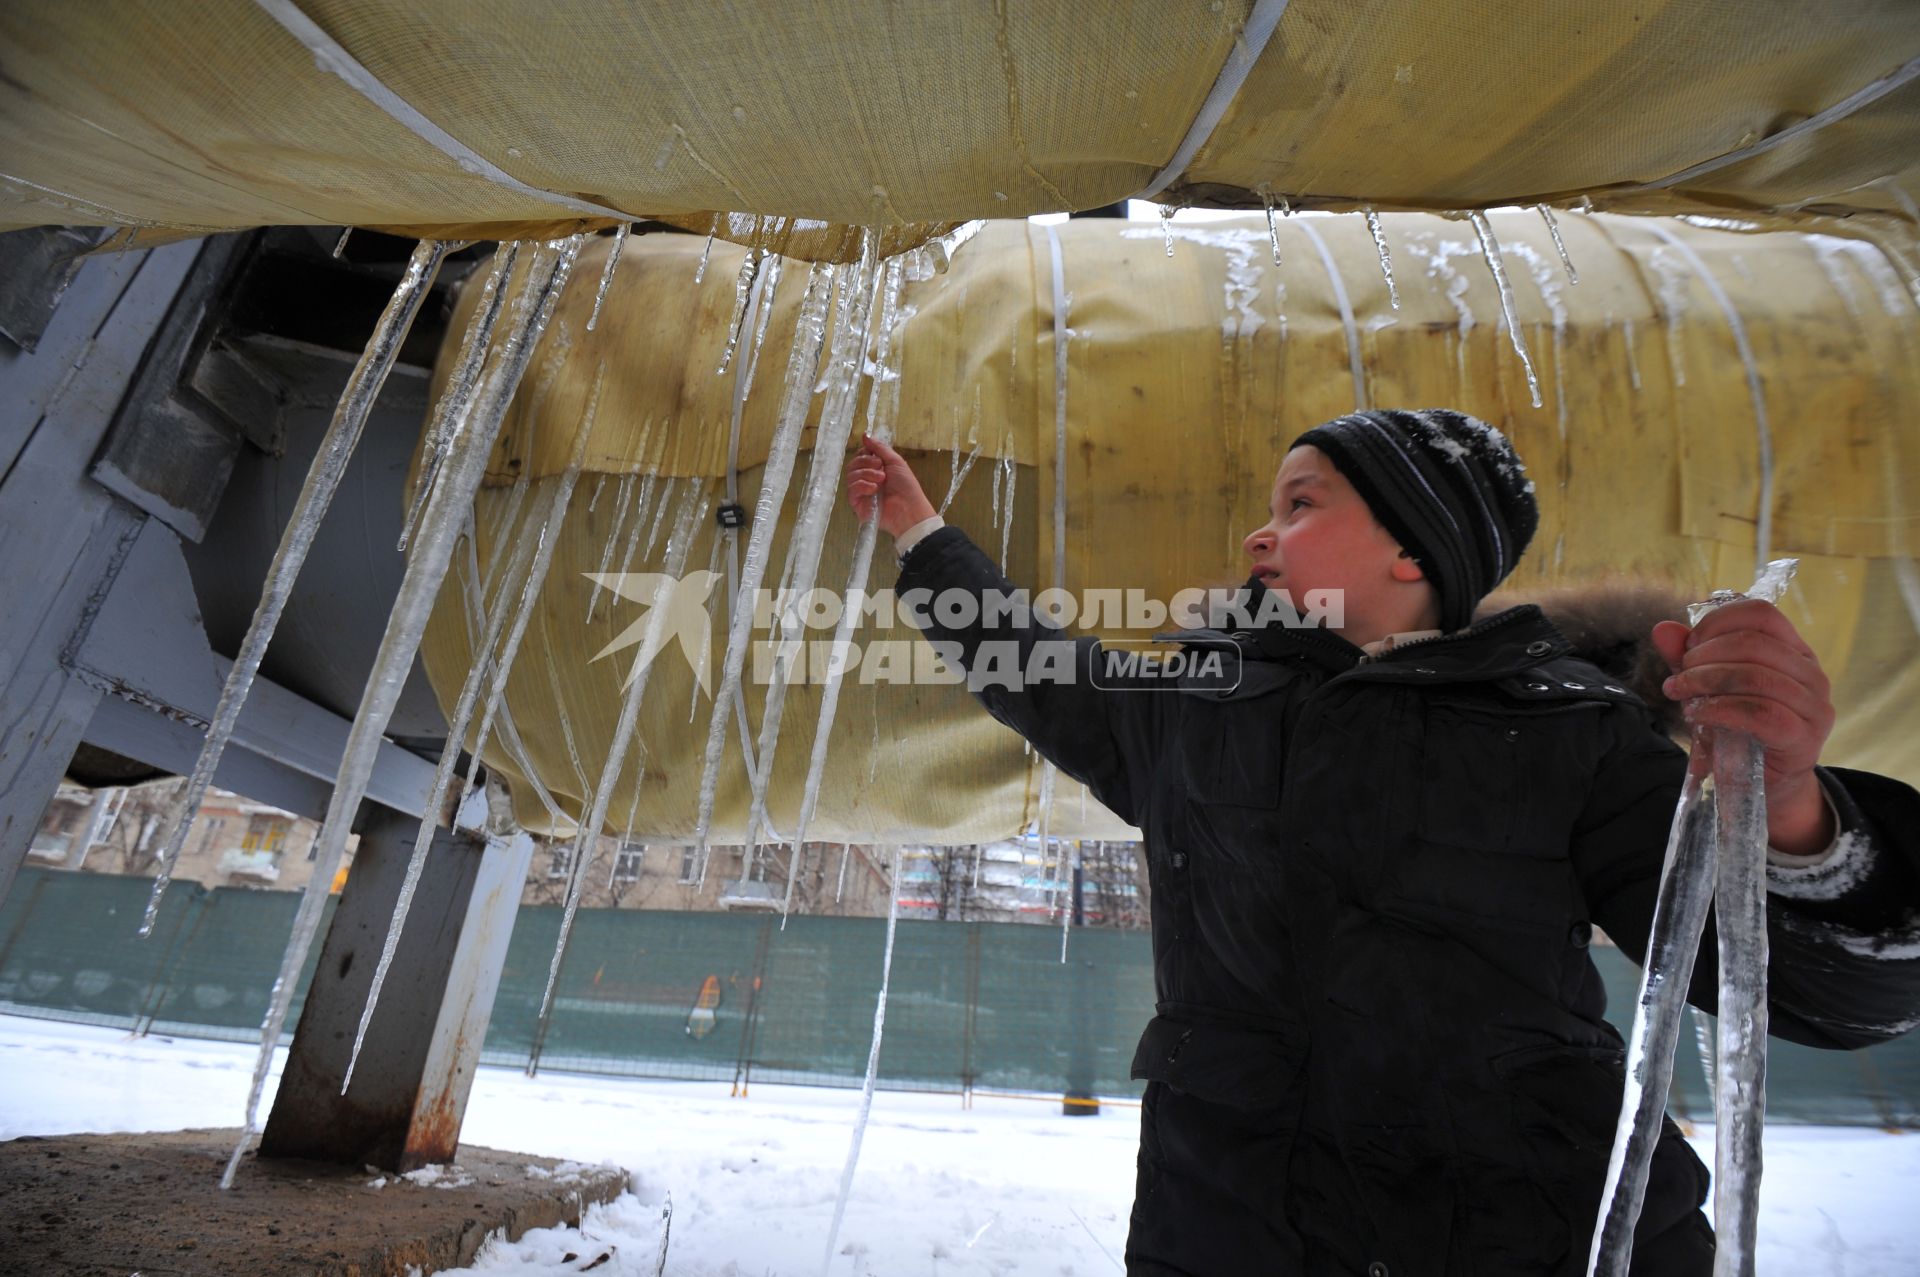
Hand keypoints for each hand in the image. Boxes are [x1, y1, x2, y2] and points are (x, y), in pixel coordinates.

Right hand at [844, 434, 937, 539]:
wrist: (909, 508)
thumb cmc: (906, 486)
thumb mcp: (895, 461)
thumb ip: (879, 448)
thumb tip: (865, 435)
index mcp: (874, 469)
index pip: (860, 456)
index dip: (865, 453)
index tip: (876, 456)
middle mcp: (866, 480)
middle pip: (853, 464)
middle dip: (866, 463)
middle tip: (881, 468)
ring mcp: (861, 492)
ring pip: (851, 475)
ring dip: (867, 474)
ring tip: (881, 480)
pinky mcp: (857, 504)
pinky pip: (851, 490)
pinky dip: (862, 486)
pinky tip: (874, 489)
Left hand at [1652, 599, 1835, 852]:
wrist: (1765, 785)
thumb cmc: (1739, 729)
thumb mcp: (1710, 688)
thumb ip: (1689, 657)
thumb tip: (1663, 629)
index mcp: (1794, 651)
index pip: (1762, 613)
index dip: (1717, 622)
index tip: (1687, 646)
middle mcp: (1812, 674)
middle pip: (1754, 643)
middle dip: (1704, 656)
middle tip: (1679, 677)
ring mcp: (1814, 706)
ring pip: (1756, 676)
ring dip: (1705, 681)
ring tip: (1682, 696)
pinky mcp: (1804, 737)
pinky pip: (1759, 713)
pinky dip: (1720, 709)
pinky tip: (1699, 715)